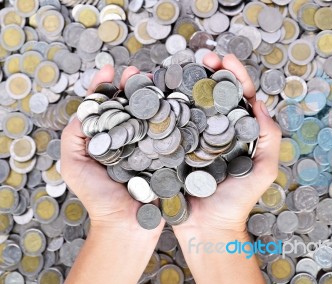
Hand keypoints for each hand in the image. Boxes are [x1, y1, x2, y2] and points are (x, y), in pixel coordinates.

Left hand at [61, 65, 164, 233]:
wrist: (127, 223)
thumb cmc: (98, 196)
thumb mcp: (74, 164)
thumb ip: (74, 135)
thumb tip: (85, 107)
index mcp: (106, 138)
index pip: (105, 106)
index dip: (106, 86)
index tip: (110, 69)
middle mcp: (128, 138)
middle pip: (129, 105)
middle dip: (132, 84)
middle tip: (136, 70)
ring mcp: (148, 145)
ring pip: (150, 114)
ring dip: (152, 94)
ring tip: (155, 78)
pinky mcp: (166, 154)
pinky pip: (169, 131)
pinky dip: (171, 114)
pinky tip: (173, 100)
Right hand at [174, 53, 281, 233]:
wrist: (207, 229)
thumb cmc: (237, 202)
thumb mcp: (264, 170)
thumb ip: (269, 138)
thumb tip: (258, 104)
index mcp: (238, 134)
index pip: (238, 98)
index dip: (233, 75)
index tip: (222, 59)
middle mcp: (216, 132)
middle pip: (213, 96)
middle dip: (209, 73)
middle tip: (201, 57)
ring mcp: (194, 140)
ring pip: (190, 106)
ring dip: (186, 84)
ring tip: (180, 68)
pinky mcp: (175, 150)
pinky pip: (171, 125)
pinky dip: (166, 107)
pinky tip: (160, 93)